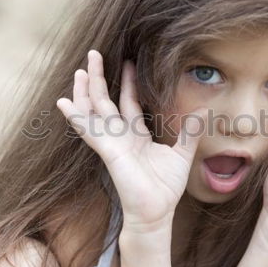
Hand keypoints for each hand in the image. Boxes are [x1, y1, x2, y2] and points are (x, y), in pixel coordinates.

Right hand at [55, 50, 206, 233]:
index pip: (129, 102)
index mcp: (136, 135)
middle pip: (105, 100)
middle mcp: (120, 136)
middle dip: (99, 78)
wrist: (156, 213)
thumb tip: (203, 111)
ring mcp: (111, 143)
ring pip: (94, 111)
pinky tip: (63, 102)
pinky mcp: (108, 151)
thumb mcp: (182, 155)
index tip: (128, 62)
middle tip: (94, 53)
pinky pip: (88, 130)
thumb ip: (189, 132)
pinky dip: (76, 116)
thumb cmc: (165, 188)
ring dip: (85, 91)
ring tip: (80, 69)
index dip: (128, 82)